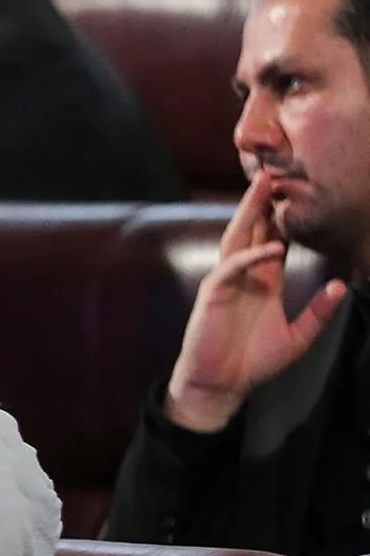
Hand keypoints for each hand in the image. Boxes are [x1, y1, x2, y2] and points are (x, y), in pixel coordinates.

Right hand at [165, 169, 350, 433]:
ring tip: (262, 188)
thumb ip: (319, 313)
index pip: (273, 237)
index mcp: (264, 281)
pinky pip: (232, 267)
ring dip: (249, 212)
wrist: (222, 385)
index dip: (282, 214)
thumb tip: (341, 286)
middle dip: (262, 201)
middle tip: (275, 171)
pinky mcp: (213, 294)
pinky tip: (272, 248)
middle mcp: (245, 275)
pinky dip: (251, 256)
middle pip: (253, 228)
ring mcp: (226, 281)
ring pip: (237, 238)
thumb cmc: (254, 363)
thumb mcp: (298, 338)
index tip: (296, 189)